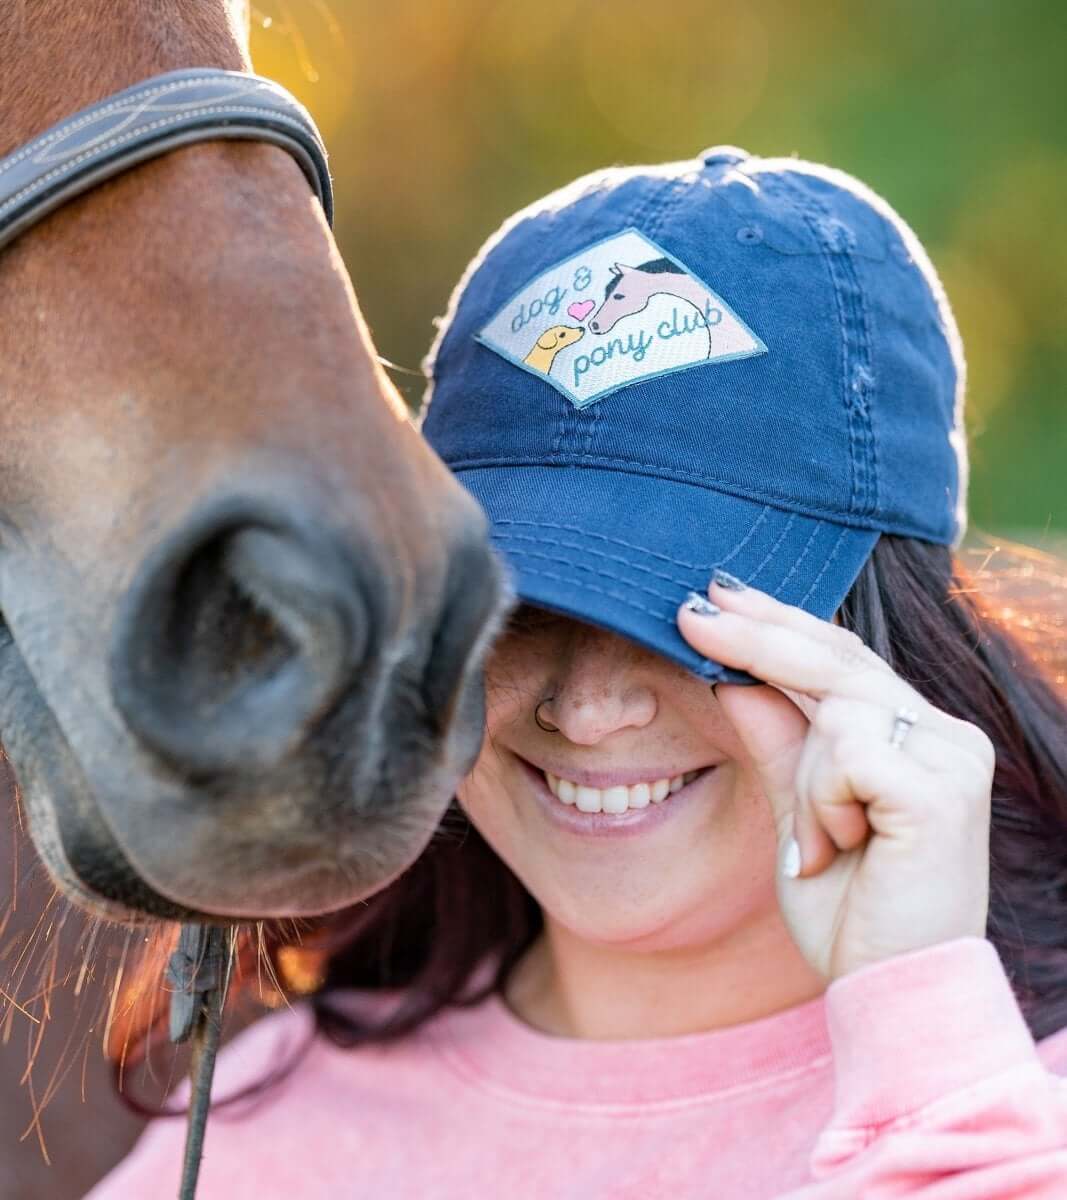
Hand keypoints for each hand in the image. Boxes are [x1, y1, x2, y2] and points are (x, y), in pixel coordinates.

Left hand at [677, 579, 992, 981]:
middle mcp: (946, 735)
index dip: (779, 625)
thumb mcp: (798, 814)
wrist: (891, 991)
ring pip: (836, 711)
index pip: (842, 659)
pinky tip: (841, 848)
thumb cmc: (849, 910)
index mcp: (917, 737)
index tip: (716, 598)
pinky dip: (822, 803)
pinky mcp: (942, 790)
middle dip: (759, 635)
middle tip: (693, 609)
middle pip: (839, 660)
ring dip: (807, 784)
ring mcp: (953, 758)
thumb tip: (734, 679)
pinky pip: (844, 756)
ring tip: (824, 846)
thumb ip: (778, 745)